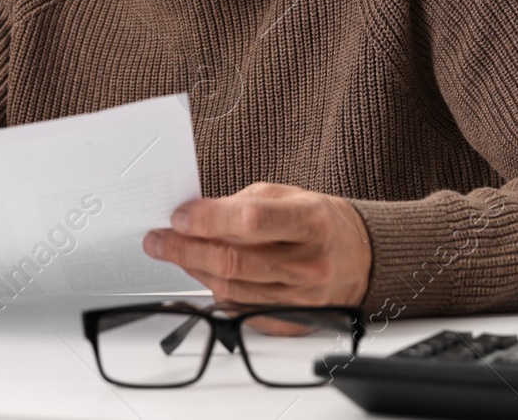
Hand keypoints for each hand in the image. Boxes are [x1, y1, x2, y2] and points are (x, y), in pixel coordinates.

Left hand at [142, 182, 371, 317]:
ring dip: (194, 269)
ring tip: (174, 252)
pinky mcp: (293, 321)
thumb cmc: (316, 221)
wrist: (359, 257)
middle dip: (185, 248)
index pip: (252, 220)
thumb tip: (192, 217)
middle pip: (234, 261)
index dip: (209, 219)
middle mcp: (309, 263)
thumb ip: (241, 204)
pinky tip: (205, 274)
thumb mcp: (286, 196)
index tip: (179, 216)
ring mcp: (303, 298)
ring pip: (232, 289)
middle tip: (158, 239)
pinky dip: (217, 292)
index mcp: (311, 221)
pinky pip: (241, 310)